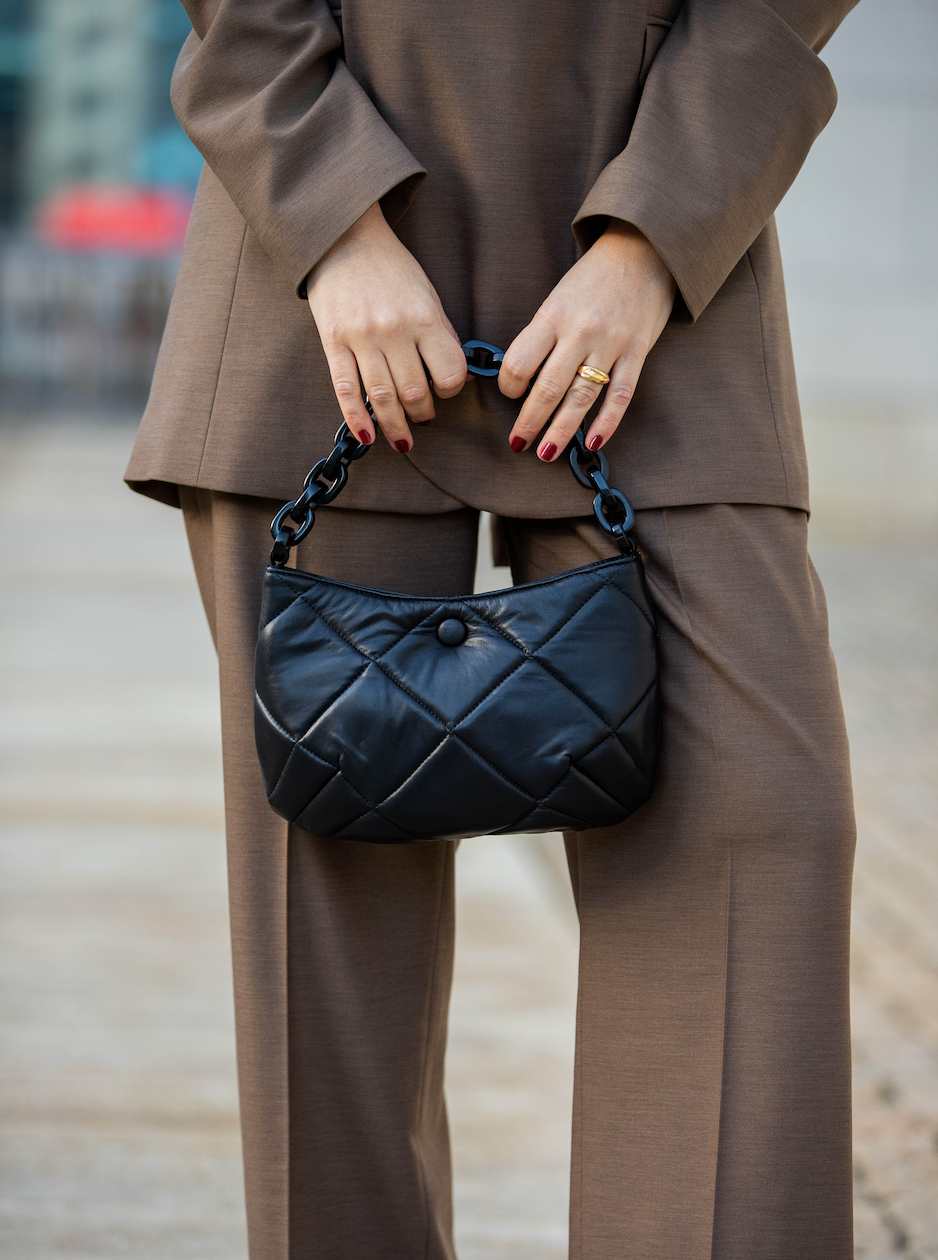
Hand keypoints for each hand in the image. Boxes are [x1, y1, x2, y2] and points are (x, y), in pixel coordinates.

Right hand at [304, 203, 467, 452]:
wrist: (343, 239)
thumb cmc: (390, 268)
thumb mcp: (427, 294)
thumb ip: (439, 334)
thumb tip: (455, 376)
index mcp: (424, 318)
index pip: (449, 373)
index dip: (452, 389)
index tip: (446, 389)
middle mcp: (394, 331)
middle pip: (415, 392)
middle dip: (424, 413)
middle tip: (424, 415)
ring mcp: (361, 339)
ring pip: (383, 398)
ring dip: (396, 426)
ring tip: (404, 440)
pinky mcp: (333, 343)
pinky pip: (345, 390)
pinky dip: (356, 419)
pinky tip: (366, 437)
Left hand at [498, 222, 675, 459]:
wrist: (643, 250)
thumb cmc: (593, 278)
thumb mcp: (558, 298)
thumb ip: (543, 335)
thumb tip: (523, 378)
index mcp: (553, 315)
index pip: (519, 361)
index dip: (508, 386)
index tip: (509, 394)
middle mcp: (580, 332)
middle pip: (548, 387)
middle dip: (529, 421)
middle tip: (517, 444)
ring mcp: (611, 344)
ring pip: (581, 398)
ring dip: (562, 431)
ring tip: (546, 454)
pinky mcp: (637, 353)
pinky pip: (620, 397)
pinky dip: (606, 423)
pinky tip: (593, 443)